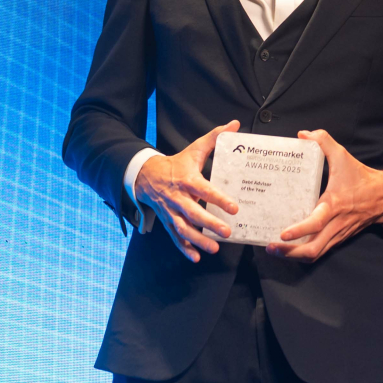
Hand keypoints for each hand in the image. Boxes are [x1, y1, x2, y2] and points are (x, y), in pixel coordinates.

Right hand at [135, 120, 240, 262]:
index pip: (205, 190)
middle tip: (227, 232)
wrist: (147, 175)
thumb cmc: (177, 163)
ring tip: (214, 248)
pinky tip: (196, 257)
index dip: (219, 199)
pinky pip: (174, 236)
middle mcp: (178, 197)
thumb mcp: (194, 149)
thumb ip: (215, 138)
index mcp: (187, 179)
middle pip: (193, 213)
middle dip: (210, 224)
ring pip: (183, 228)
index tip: (234, 208)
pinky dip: (184, 248)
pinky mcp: (167, 221)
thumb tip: (235, 125)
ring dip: (198, 240)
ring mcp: (171, 211)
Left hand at [266, 129, 382, 262]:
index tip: (282, 234)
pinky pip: (322, 250)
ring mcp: (338, 233)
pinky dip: (305, 253)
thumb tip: (303, 134)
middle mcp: (336, 223)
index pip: (316, 223)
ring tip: (276, 251)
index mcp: (335, 204)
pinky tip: (291, 248)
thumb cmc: (361, 177)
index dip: (299, 231)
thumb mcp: (343, 156)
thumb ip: (324, 142)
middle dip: (290, 253)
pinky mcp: (340, 238)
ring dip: (295, 256)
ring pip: (316, 253)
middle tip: (271, 247)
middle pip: (313, 249)